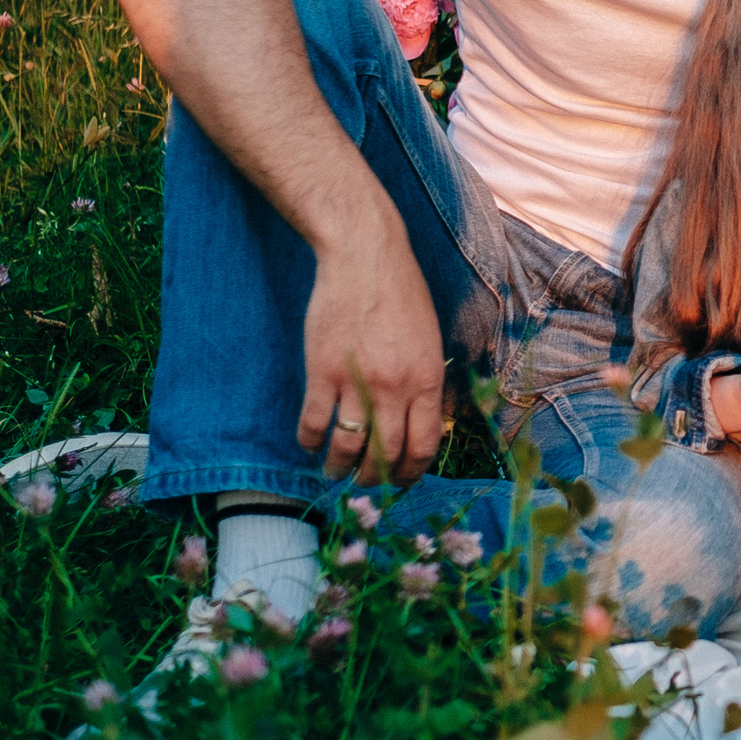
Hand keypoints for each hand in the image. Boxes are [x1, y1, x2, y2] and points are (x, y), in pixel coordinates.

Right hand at [298, 225, 445, 484]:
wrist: (365, 258)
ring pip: (348, 447)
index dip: (411, 472)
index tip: (400, 480)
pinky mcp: (322, 371)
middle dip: (375, 477)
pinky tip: (311, 443)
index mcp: (428, 380)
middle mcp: (395, 387)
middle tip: (365, 481)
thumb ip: (426, 383)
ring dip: (340, 468)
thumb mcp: (430, 341)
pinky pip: (315, 423)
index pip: (424, 446)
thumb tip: (422, 425)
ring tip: (335, 471)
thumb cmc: (402, 296)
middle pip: (386, 454)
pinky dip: (310, 441)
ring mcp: (357, 381)